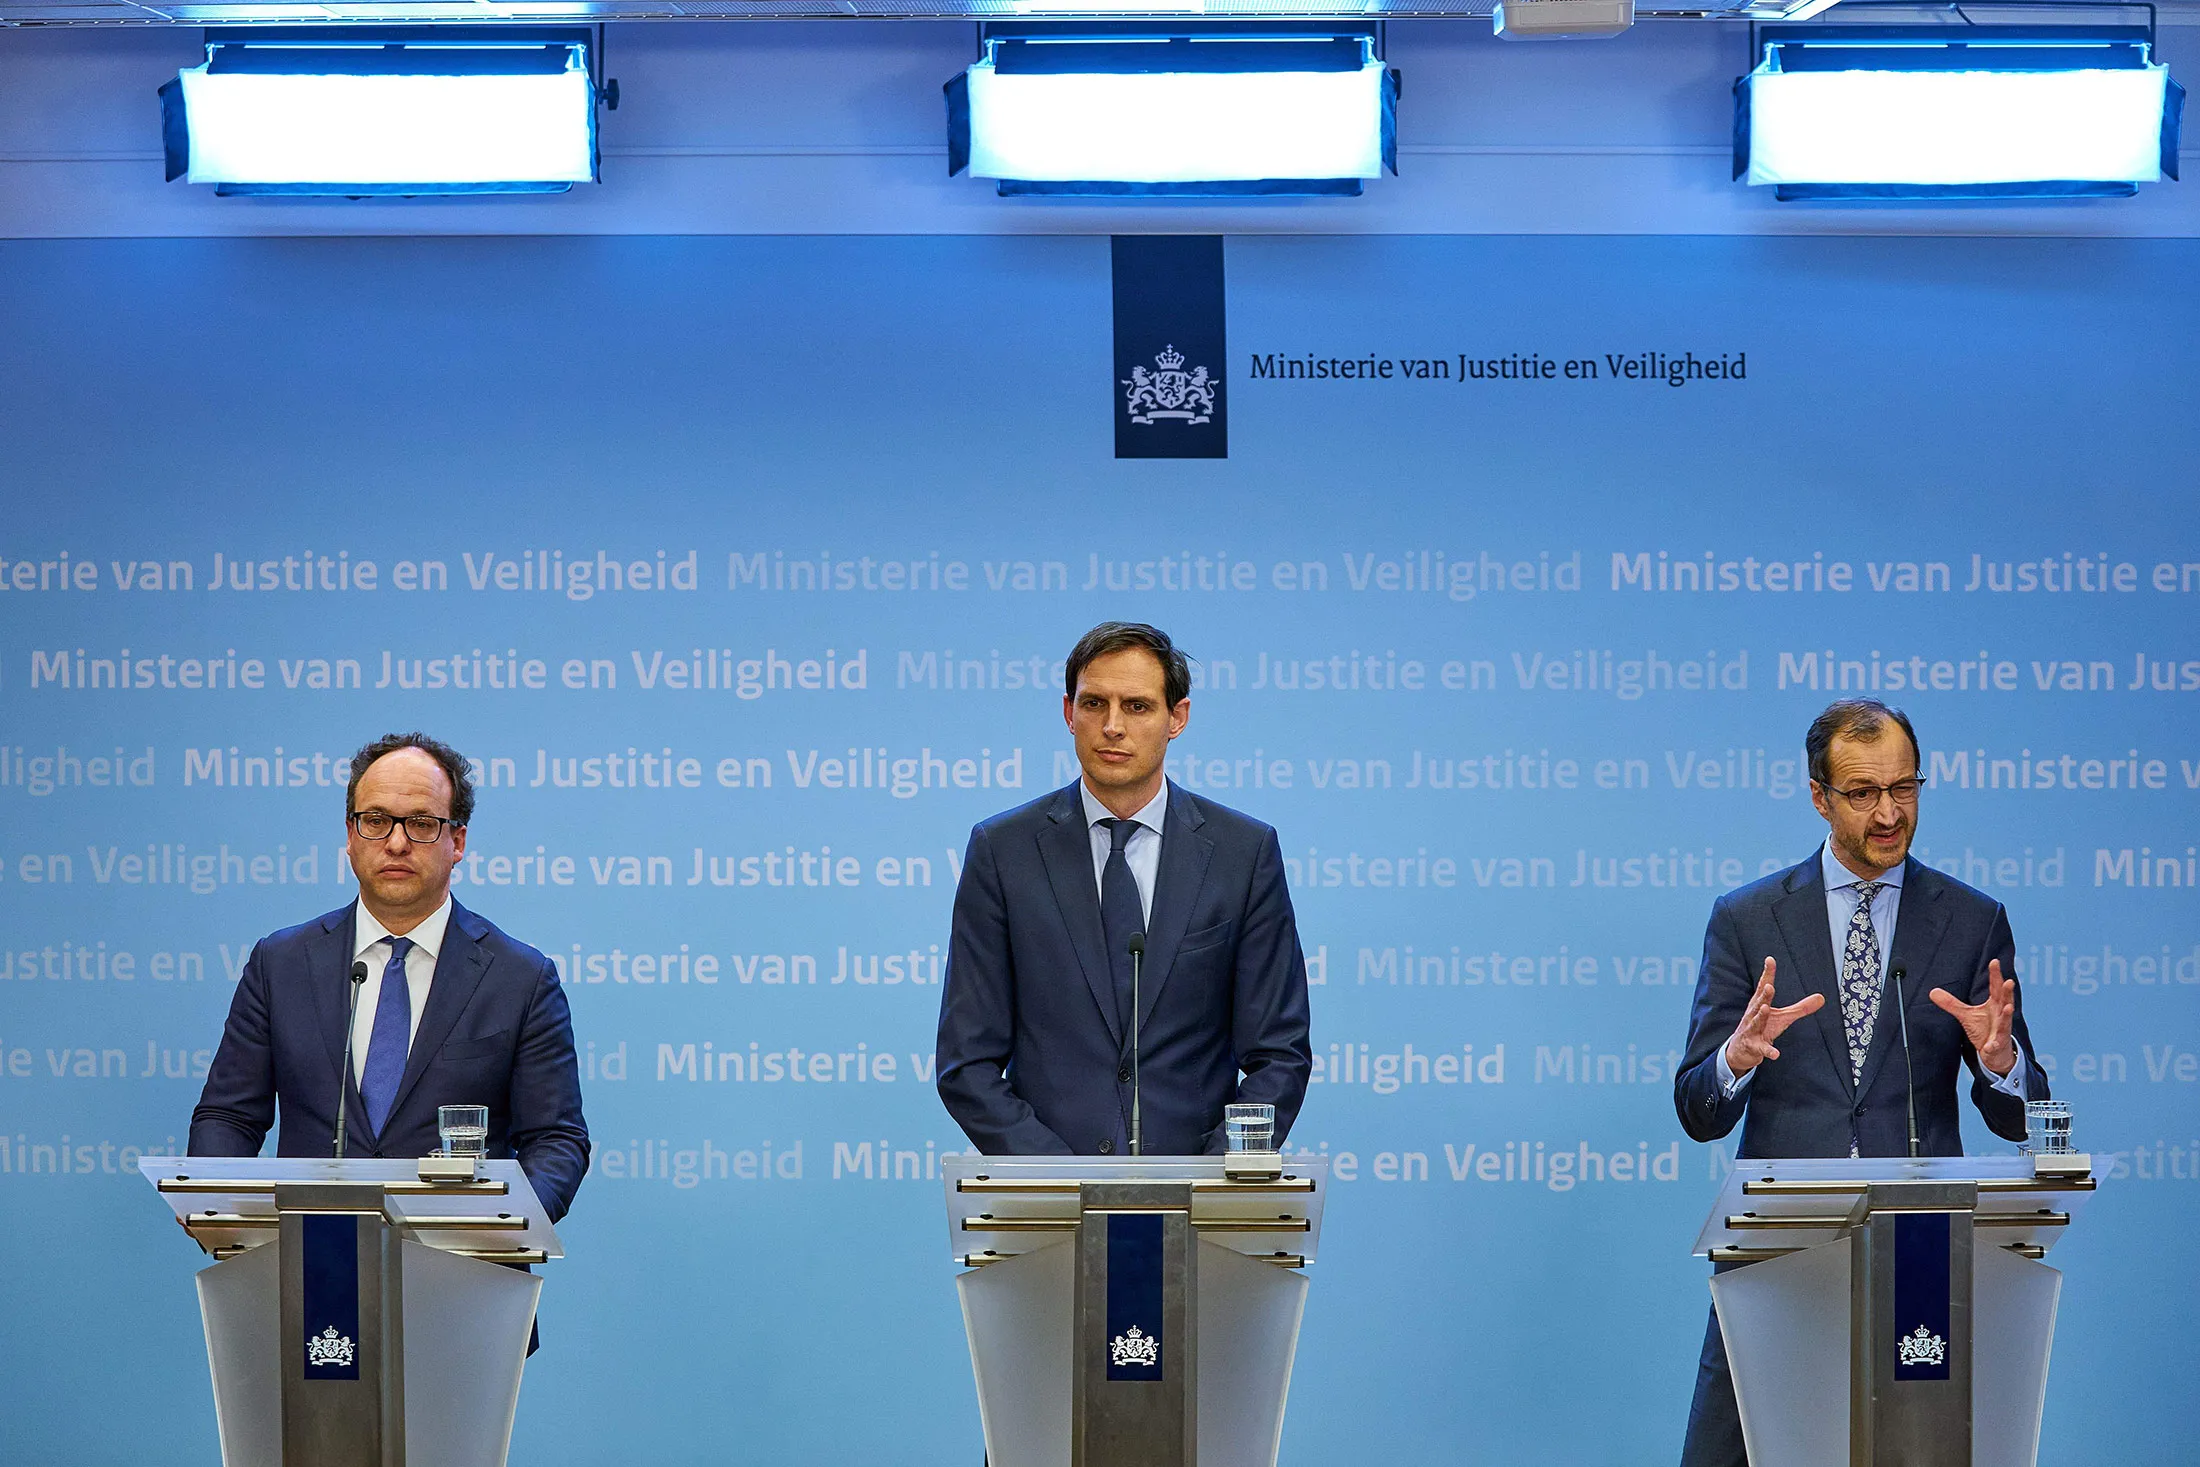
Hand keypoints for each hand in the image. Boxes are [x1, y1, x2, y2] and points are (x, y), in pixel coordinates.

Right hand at [1723, 959, 1825, 1076]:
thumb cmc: (1762, 1029)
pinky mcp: (1754, 1046)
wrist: (1740, 1051)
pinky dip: (1768, 1051)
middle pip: (1759, 1003)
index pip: (1763, 986)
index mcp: (1760, 1004)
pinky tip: (1775, 1053)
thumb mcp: (1783, 1017)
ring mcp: (1752, 1030)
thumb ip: (1801, 1008)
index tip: (1770, 960)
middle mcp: (1753, 1015)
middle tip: (1769, 985)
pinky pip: (1761, 1049)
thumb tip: (1822, 997)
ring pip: (1756, 1022)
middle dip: (1763, 994)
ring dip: (1760, 1016)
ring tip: (1766, 1009)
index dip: (1767, 974)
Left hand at [1930, 959, 2016, 1075]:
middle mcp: (2001, 1015)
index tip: (1995, 962)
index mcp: (1994, 1005)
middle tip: (2009, 981)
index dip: (1995, 975)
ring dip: (2007, 1014)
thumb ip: (1951, 1003)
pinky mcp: (1997, 1045)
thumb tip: (1933, 992)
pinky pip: (1995, 1045)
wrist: (1994, 1051)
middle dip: (2007, 992)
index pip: (1995, 987)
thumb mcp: (1966, 1015)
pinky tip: (1990, 1045)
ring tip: (2009, 1008)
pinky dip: (1993, 1045)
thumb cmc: (1984, 1030)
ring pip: (2006, 1021)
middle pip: (2005, 1001)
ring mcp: (2001, 1030)